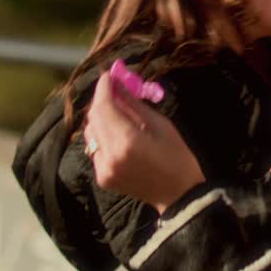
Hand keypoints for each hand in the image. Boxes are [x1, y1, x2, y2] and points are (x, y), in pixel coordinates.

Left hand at [84, 71, 205, 213]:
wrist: (179, 195)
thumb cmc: (177, 156)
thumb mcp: (160, 125)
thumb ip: (134, 105)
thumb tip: (119, 85)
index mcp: (127, 141)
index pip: (104, 107)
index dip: (103, 88)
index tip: (108, 75)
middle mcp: (109, 155)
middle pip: (93, 118)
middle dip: (102, 101)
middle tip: (114, 90)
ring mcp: (103, 169)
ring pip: (91, 133)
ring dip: (101, 118)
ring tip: (118, 112)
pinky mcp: (102, 177)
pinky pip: (96, 148)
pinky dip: (104, 136)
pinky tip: (119, 134)